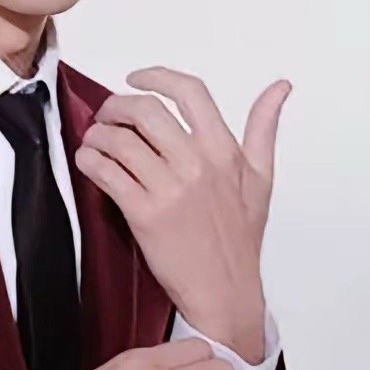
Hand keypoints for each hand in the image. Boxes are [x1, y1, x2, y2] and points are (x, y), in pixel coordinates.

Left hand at [73, 66, 290, 341]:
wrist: (225, 292)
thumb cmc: (239, 238)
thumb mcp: (261, 179)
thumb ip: (263, 128)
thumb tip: (279, 88)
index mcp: (225, 152)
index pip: (191, 93)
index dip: (157, 77)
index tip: (136, 78)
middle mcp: (197, 165)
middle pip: (146, 110)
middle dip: (117, 105)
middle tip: (107, 115)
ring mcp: (170, 189)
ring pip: (120, 140)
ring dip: (98, 134)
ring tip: (96, 140)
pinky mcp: (144, 213)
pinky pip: (106, 172)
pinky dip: (90, 161)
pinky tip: (90, 162)